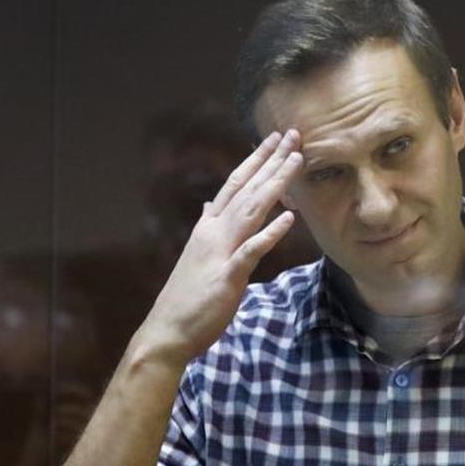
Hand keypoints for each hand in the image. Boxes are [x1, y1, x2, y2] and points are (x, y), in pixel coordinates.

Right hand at [135, 129, 302, 367]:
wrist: (168, 330)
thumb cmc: (187, 297)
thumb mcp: (198, 255)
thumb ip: (206, 228)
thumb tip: (208, 206)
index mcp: (208, 227)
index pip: (234, 185)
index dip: (255, 160)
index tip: (274, 140)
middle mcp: (213, 232)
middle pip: (247, 189)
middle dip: (270, 160)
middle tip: (293, 134)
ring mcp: (220, 252)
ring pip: (251, 210)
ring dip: (275, 184)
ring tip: (296, 161)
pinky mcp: (227, 276)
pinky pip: (252, 250)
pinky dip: (270, 232)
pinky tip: (289, 217)